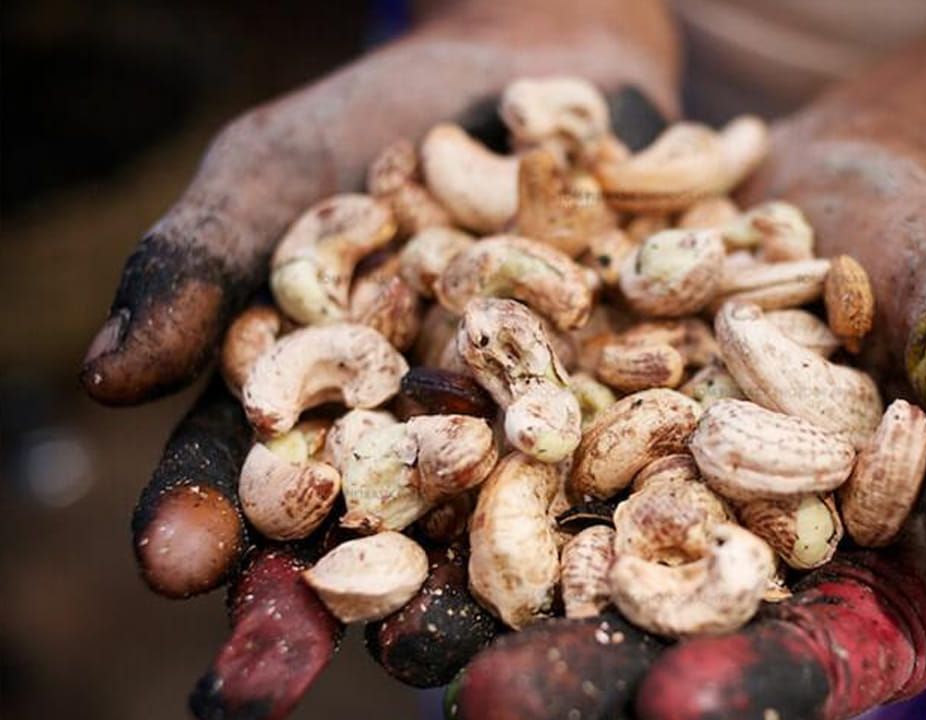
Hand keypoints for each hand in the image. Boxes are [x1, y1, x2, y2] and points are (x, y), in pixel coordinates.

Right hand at [106, 2, 679, 716]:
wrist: (546, 67)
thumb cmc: (384, 115)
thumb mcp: (282, 172)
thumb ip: (203, 267)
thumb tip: (103, 379)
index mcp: (322, 410)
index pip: (250, 481)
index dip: (210, 524)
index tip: (176, 566)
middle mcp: (424, 446)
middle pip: (377, 542)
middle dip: (347, 604)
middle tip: (314, 666)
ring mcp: (532, 437)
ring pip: (507, 534)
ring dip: (487, 598)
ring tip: (476, 643)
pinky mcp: (635, 412)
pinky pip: (635, 466)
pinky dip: (631, 508)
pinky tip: (627, 552)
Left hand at [448, 110, 925, 719]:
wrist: (821, 180)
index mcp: (834, 580)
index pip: (798, 659)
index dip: (747, 690)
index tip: (685, 708)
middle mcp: (713, 559)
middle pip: (648, 639)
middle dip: (575, 675)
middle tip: (494, 702)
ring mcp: (623, 498)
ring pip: (546, 574)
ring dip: (467, 608)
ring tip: (394, 628)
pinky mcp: (556, 429)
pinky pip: (488, 467)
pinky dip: (430, 486)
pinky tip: (357, 505)